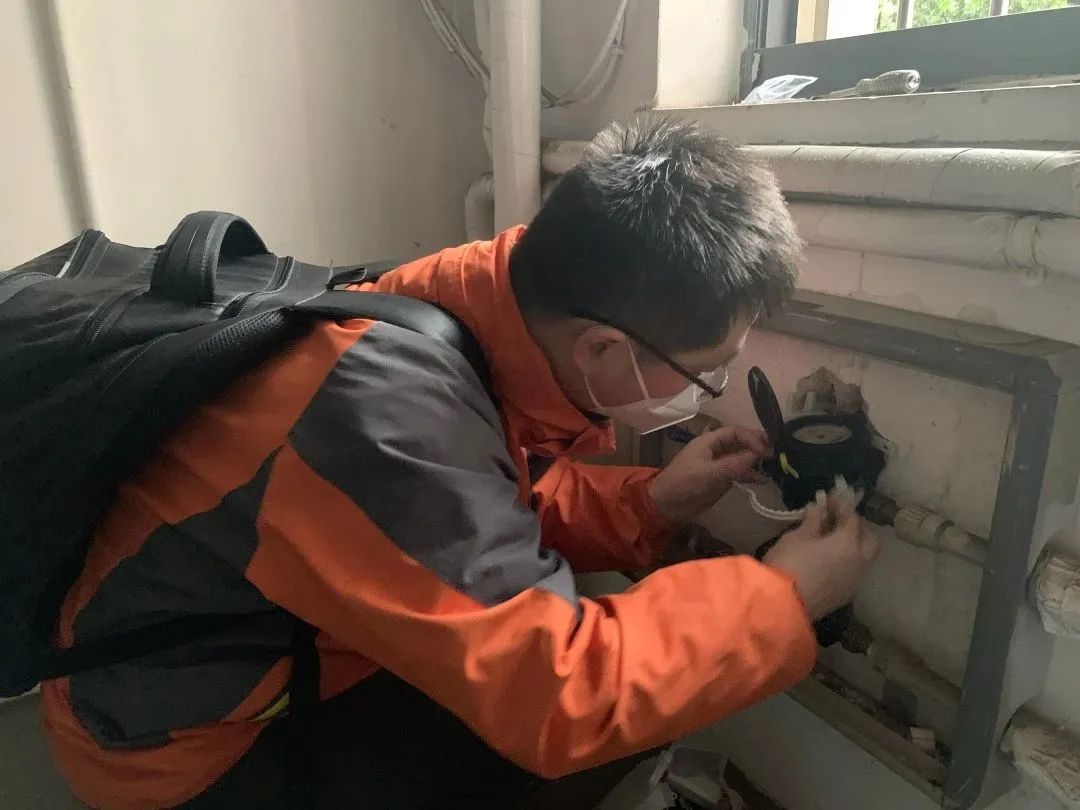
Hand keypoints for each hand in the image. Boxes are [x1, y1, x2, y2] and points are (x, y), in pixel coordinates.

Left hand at [648, 426, 770, 521]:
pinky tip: (763, 480)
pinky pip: (739, 472)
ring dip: (756, 461)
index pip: (735, 432)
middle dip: (757, 446)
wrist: (667, 505)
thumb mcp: (708, 473)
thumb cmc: (683, 483)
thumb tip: (758, 455)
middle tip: (775, 453)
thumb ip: (733, 464)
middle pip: (740, 442)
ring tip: (773, 466)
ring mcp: (719, 464)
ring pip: (742, 457)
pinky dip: (751, 475)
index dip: (751, 438)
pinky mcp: (721, 479)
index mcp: (709, 441)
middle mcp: (716, 450)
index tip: (765, 450)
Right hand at [762, 494, 879, 620]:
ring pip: (864, 558)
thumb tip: (818, 509)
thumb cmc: (788, 563)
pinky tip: (829, 561)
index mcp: (848, 542)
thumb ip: (812, 521)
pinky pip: (854, 572)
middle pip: (869, 539)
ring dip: (854, 546)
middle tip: (838, 520)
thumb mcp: (796, 537)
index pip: (851, 517)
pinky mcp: (846, 596)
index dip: (841, 504)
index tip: (830, 496)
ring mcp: (855, 581)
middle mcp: (859, 561)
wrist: (782, 605)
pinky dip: (847, 562)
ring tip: (832, 541)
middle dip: (857, 527)